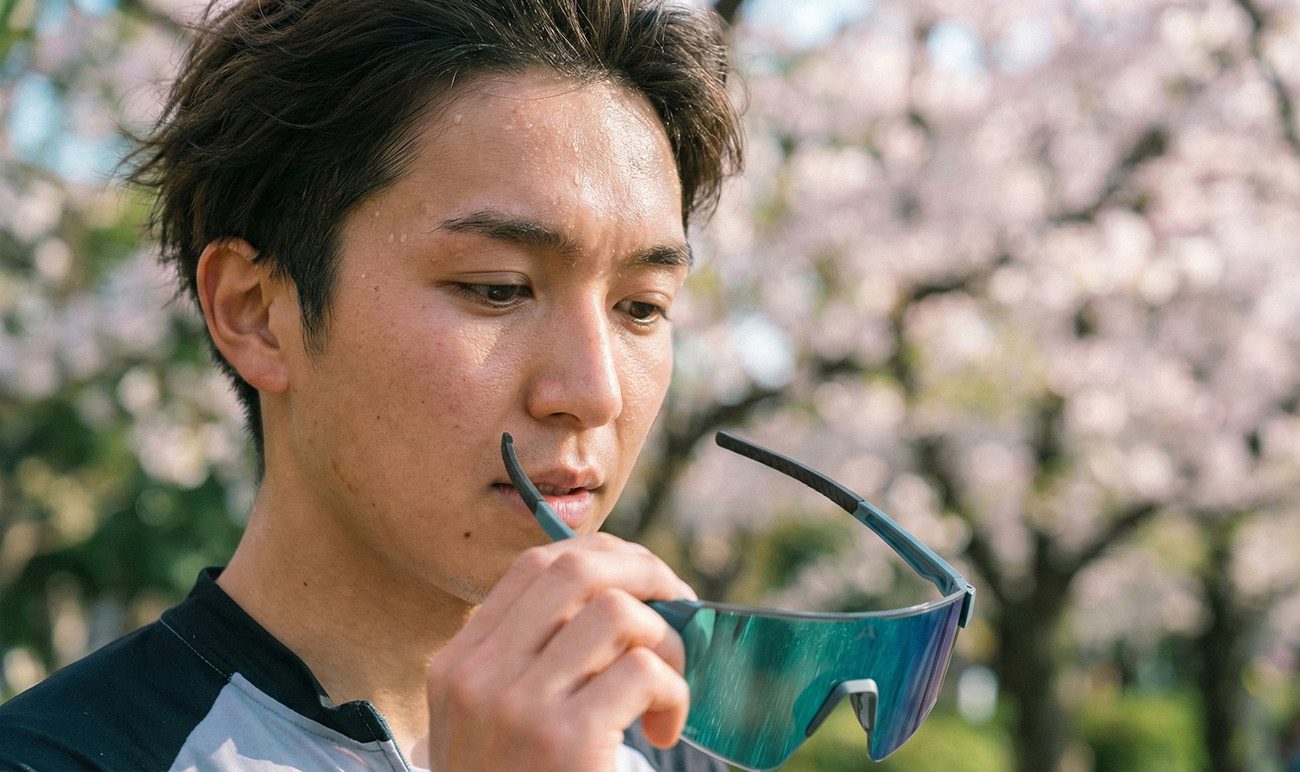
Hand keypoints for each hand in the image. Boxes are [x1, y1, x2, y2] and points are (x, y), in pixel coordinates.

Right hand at [426, 533, 696, 771]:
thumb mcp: (491, 727)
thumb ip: (527, 665)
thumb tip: (622, 598)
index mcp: (458, 666)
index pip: (533, 566)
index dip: (603, 555)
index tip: (643, 577)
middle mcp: (479, 678)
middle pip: (574, 570)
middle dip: (645, 573)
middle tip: (680, 608)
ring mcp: (518, 709)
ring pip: (616, 613)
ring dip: (666, 641)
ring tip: (666, 691)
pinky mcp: (566, 742)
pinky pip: (643, 670)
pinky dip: (673, 691)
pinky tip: (662, 729)